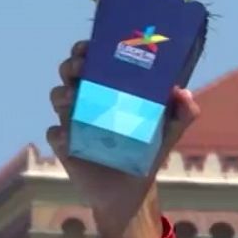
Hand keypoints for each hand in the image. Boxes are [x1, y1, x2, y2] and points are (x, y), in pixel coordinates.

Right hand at [45, 40, 202, 237]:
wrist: (131, 192)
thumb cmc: (147, 155)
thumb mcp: (168, 134)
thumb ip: (182, 115)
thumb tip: (184, 93)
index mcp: (107, 91)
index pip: (92, 62)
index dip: (87, 49)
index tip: (91, 45)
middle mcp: (86, 101)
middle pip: (69, 73)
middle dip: (71, 65)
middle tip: (82, 67)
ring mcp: (73, 122)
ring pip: (57, 96)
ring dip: (63, 93)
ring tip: (75, 98)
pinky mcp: (65, 146)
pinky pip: (54, 133)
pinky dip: (59, 132)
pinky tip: (69, 135)